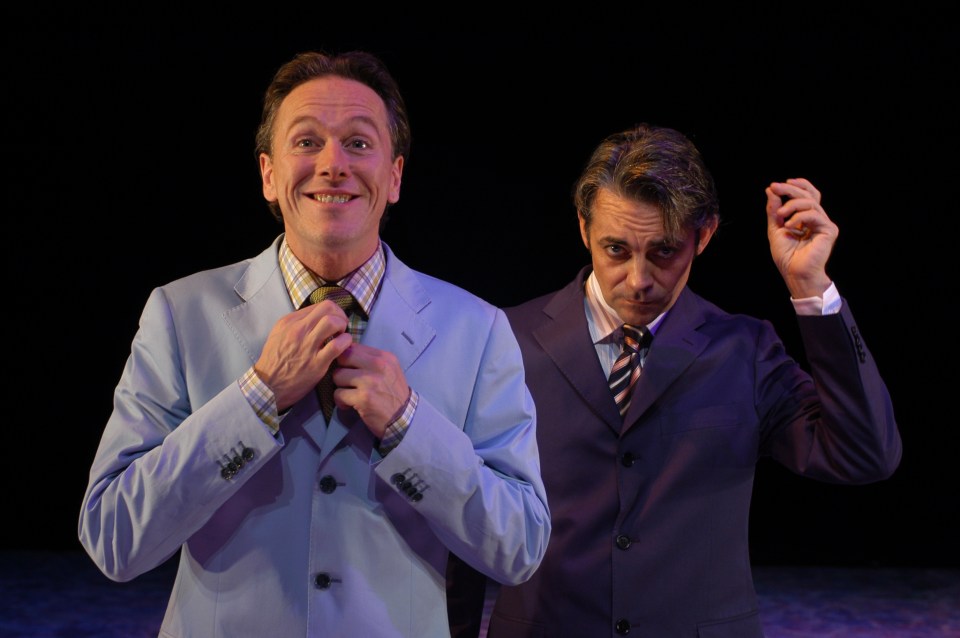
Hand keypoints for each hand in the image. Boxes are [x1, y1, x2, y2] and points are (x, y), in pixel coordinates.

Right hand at [254, 300, 353, 410]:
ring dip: (343, 327)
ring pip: (333, 322)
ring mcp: (308, 346)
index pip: (319, 305)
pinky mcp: (316, 363)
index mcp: (289, 322)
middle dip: (340, 315)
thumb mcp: (278, 334)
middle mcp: (298, 330)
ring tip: (342, 336)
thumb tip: (316, 318)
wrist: (268, 385)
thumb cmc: (274, 361)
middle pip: (328, 308)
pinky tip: (344, 347)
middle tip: (341, 326)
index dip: (333, 311)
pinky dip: (345, 342)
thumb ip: (296, 324)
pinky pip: (337, 346)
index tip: (335, 320)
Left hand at [330, 342, 410, 437]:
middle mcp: (378, 365)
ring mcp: (370, 381)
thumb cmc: (393, 394)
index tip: (350, 369)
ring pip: (337, 376)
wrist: (403, 418)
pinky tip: (350, 405)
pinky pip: (338, 394)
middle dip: (341, 370)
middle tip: (347, 381)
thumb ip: (370, 360)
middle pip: (343, 358)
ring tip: (350, 394)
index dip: (346, 359)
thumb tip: (345, 352)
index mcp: (384, 357)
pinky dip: (341, 401)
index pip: (353, 347)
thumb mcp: (389, 370)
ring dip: (340, 387)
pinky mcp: (363, 398)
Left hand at [765, 177, 837, 297]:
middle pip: (809, 195)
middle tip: (775, 187)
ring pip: (811, 202)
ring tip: (780, 215)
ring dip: (792, 204)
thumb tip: (771, 190)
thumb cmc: (786, 256)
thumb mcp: (775, 228)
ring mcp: (824, 224)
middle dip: (790, 189)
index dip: (796, 186)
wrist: (794, 273)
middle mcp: (817, 219)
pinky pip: (814, 214)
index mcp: (807, 218)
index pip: (807, 195)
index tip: (777, 184)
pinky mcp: (829, 230)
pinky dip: (799, 217)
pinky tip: (789, 226)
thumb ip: (774, 210)